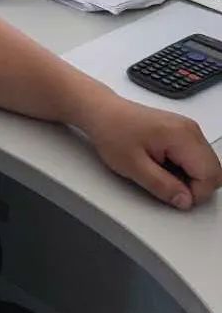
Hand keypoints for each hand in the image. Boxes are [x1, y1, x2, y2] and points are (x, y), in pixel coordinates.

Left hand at [83, 96, 221, 208]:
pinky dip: (183, 166)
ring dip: (188, 176)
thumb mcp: (133, 166)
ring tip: (160, 170)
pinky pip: (195, 156)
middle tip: (166, 185)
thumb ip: (162, 186)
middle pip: (213, 170)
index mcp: (182, 135)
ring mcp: (187, 128)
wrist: (101, 112)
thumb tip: (184, 201)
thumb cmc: (112, 131)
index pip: (210, 175)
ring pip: (205, 165)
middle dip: (194, 185)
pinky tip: (161, 163)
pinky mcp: (181, 131)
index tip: (172, 194)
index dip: (194, 193)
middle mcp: (190, 129)